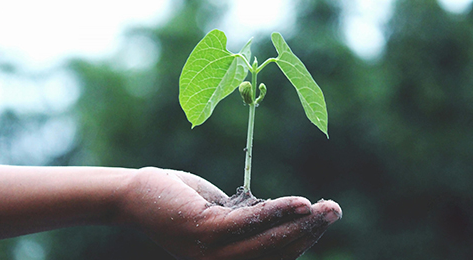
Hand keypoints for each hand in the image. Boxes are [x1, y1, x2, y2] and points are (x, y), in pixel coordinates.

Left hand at [117, 167, 341, 259]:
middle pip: (276, 253)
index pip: (273, 257)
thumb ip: (249, 221)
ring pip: (268, 242)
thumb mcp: (221, 213)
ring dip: (302, 224)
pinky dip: (279, 213)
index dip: (303, 241)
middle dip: (310, 232)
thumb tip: (285, 216)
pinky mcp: (204, 232)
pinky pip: (250, 223)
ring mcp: (211, 252)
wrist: (136, 194)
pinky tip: (301, 203)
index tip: (324, 219)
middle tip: (336, 211)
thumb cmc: (179, 201)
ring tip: (326, 208)